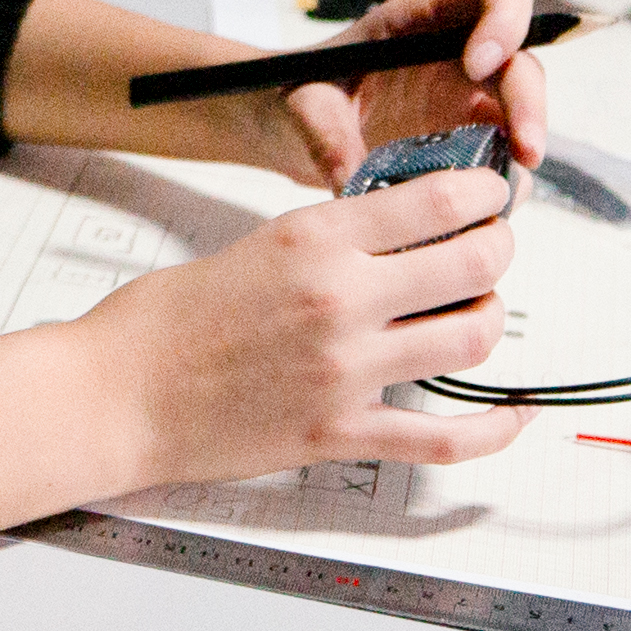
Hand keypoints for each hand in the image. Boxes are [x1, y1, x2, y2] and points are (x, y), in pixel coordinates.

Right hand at [77, 147, 529, 481]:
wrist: (116, 395)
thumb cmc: (165, 320)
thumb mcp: (256, 246)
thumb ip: (329, 244)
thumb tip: (399, 240)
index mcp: (314, 240)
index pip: (437, 200)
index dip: (483, 193)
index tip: (491, 196)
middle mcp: (341, 301)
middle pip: (473, 263)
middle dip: (497, 250)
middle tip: (492, 250)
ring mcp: (346, 372)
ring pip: (471, 340)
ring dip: (489, 321)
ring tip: (478, 314)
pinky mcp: (339, 434)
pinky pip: (443, 438)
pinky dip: (492, 432)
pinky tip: (514, 417)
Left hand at [214, 0, 554, 191]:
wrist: (292, 133)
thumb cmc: (299, 96)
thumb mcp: (302, 104)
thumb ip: (323, 132)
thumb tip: (351, 178)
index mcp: (422, 18)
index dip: (504, 17)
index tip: (478, 63)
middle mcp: (457, 52)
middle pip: (522, 58)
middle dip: (531, 100)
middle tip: (524, 148)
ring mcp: (466, 99)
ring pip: (523, 111)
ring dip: (525, 145)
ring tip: (506, 186)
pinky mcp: (466, 143)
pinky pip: (502, 158)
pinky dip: (501, 182)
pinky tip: (483, 208)